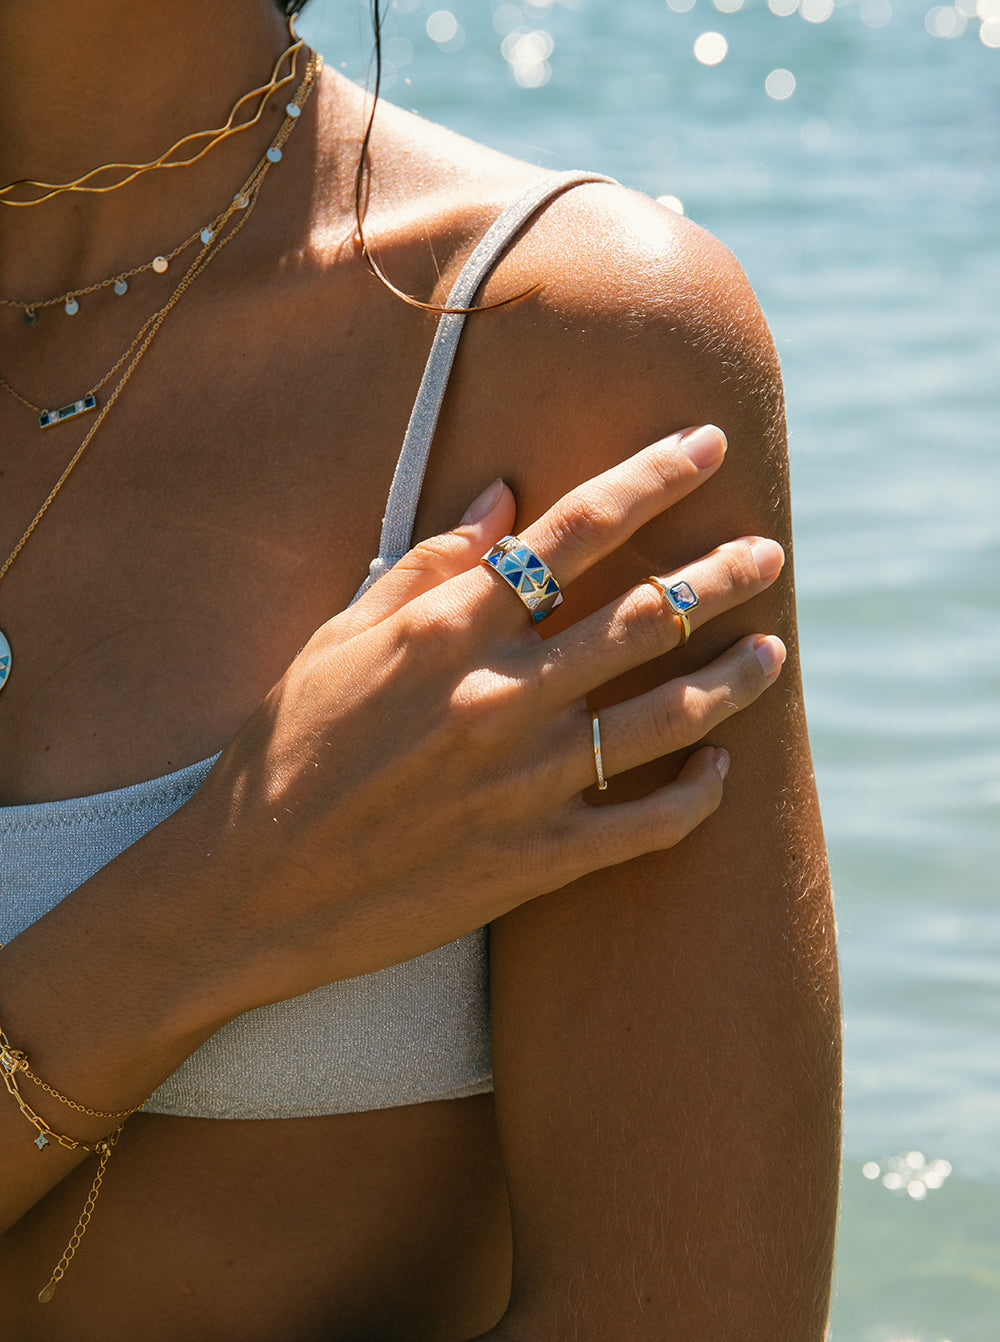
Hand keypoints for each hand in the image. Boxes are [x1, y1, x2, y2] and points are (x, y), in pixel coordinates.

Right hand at [191, 425, 785, 1013]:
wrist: (247, 890)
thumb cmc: (283, 751)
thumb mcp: (337, 640)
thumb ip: (429, 564)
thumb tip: (506, 493)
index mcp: (448, 633)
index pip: (574, 532)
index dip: (650, 478)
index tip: (705, 444)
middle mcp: (499, 698)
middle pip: (645, 616)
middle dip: (720, 573)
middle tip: (767, 554)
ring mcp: (524, 786)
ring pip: (667, 717)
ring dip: (733, 678)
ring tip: (773, 652)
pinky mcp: (534, 865)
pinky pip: (647, 826)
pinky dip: (699, 796)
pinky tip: (720, 770)